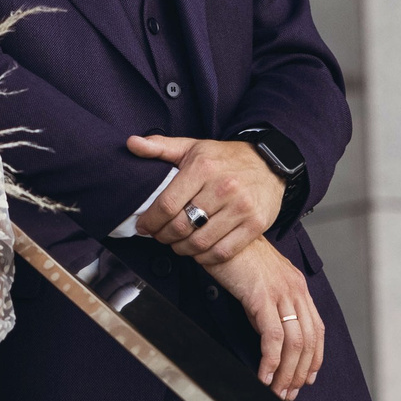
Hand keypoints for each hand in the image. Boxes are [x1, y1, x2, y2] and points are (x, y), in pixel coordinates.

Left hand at [127, 134, 282, 264]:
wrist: (270, 163)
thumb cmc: (225, 158)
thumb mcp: (192, 147)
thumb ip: (160, 147)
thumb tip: (131, 143)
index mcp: (203, 167)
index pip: (167, 205)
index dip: (150, 221)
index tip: (143, 226)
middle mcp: (223, 187)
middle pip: (181, 226)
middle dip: (163, 236)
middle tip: (159, 236)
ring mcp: (241, 207)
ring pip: (200, 243)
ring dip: (181, 249)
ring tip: (177, 243)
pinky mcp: (255, 224)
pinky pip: (222, 252)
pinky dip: (205, 257)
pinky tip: (198, 250)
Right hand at [204, 239, 323, 400]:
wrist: (220, 232)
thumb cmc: (235, 256)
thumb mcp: (260, 282)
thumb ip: (269, 306)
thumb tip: (268, 335)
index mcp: (297, 286)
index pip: (316, 329)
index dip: (314, 357)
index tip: (306, 378)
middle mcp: (295, 290)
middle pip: (307, 341)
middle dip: (299, 373)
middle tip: (288, 394)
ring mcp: (281, 292)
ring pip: (294, 343)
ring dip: (286, 373)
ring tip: (276, 392)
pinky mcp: (262, 296)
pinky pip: (272, 337)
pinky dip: (270, 362)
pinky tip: (264, 375)